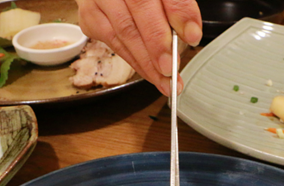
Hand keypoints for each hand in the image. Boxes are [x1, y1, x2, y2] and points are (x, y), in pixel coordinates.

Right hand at [75, 0, 201, 95]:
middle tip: (171, 68)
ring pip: (123, 31)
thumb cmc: (146, 2)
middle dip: (158, 44)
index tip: (193, 36)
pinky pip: (113, 43)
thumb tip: (191, 34)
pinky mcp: (90, 15)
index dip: (180, 13)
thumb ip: (178, 10)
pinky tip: (148, 72)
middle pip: (141, 8)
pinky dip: (134, 62)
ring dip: (146, 62)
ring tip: (164, 80)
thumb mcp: (165, 1)